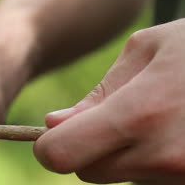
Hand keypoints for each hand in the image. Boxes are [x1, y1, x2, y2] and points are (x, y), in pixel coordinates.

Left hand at [34, 19, 184, 183]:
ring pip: (126, 178)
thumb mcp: (147, 51)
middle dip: (90, 149)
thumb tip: (53, 125)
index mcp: (142, 113)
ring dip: (129, 155)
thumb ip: (96, 94)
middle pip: (90, 172)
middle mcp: (166, 156)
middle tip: (118, 118)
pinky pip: (157, 180)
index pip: (61, 154)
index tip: (60, 131)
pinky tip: (178, 133)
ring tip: (163, 118)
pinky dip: (156, 162)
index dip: (51, 145)